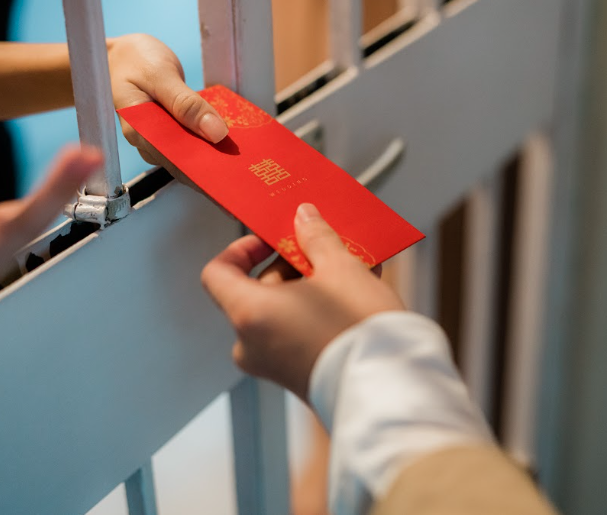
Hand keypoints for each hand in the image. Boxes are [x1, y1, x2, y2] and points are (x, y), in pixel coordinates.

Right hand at [108, 33, 228, 171]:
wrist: (117, 52)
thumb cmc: (133, 59)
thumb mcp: (160, 75)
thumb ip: (186, 104)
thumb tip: (216, 133)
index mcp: (140, 131)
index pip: (177, 162)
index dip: (204, 173)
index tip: (231, 178)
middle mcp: (146, 141)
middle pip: (184, 163)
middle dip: (213, 167)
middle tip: (245, 169)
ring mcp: (156, 137)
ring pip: (187, 153)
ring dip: (212, 154)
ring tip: (241, 157)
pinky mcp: (166, 130)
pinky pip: (188, 139)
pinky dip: (206, 139)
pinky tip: (226, 139)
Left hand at [200, 203, 403, 400]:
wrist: (389, 387)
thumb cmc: (359, 332)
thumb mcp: (340, 268)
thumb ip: (316, 237)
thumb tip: (304, 218)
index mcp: (249, 314)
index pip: (217, 273)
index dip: (242, 249)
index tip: (271, 239)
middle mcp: (252, 343)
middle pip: (257, 289)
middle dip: (293, 265)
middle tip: (323, 248)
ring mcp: (273, 364)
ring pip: (283, 310)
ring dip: (312, 285)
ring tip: (350, 268)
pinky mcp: (297, 375)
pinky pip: (297, 331)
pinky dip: (318, 310)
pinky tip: (354, 293)